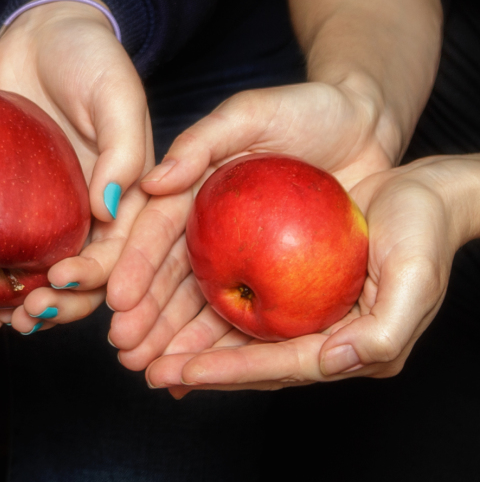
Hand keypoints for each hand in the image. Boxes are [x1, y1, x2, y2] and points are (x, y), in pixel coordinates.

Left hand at [0, 0, 152, 333]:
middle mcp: (82, 217)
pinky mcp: (2, 202)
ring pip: (28, 276)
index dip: (92, 280)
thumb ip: (122, 149)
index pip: (115, 257)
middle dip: (52, 307)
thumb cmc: (89, 57)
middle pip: (72, 280)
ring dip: (8, 304)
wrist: (41, 30)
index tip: (60, 281)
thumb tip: (110, 209)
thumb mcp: (116, 94)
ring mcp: (42, 213)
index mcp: (121, 201)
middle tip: (24, 315)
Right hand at [108, 79, 398, 366]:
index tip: (117, 300)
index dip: (135, 266)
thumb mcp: (250, 113)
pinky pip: (245, 314)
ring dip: (173, 339)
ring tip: (152, 371)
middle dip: (144, 317)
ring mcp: (238, 256)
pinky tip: (201, 371)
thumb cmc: (306, 111)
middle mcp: (207, 228)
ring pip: (200, 305)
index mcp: (190, 191)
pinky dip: (222, 342)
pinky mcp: (273, 277)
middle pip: (170, 278)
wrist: (364, 128)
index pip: (155, 231)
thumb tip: (153, 181)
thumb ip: (200, 142)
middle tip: (124, 349)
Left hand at [139, 155, 479, 395]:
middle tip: (139, 365)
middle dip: (190, 362)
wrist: (426, 189)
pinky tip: (163, 302)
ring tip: (138, 344)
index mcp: (345, 347)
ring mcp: (297, 307)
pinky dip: (199, 302)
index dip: (229, 371)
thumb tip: (328, 364)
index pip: (277, 365)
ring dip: (183, 336)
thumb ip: (379, 335)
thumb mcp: (415, 282)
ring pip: (231, 329)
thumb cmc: (424, 233)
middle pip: (243, 354)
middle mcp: (314, 333)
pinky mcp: (284, 278)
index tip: (180, 372)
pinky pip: (234, 294)